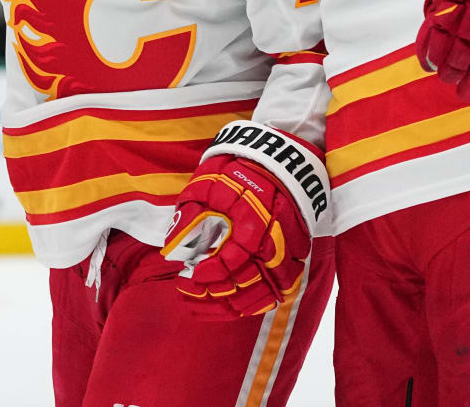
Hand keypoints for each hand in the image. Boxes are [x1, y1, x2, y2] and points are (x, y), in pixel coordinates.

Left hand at [161, 121, 328, 318]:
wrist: (280, 162)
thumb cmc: (239, 171)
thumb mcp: (208, 184)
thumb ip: (189, 214)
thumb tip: (172, 248)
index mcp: (254, 221)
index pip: (232, 260)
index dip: (209, 274)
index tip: (188, 276)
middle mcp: (276, 241)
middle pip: (247, 283)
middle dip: (214, 294)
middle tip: (188, 293)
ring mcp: (290, 252)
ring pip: (265, 294)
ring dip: (233, 306)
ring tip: (204, 306)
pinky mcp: (297, 257)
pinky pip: (280, 291)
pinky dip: (256, 303)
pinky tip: (233, 306)